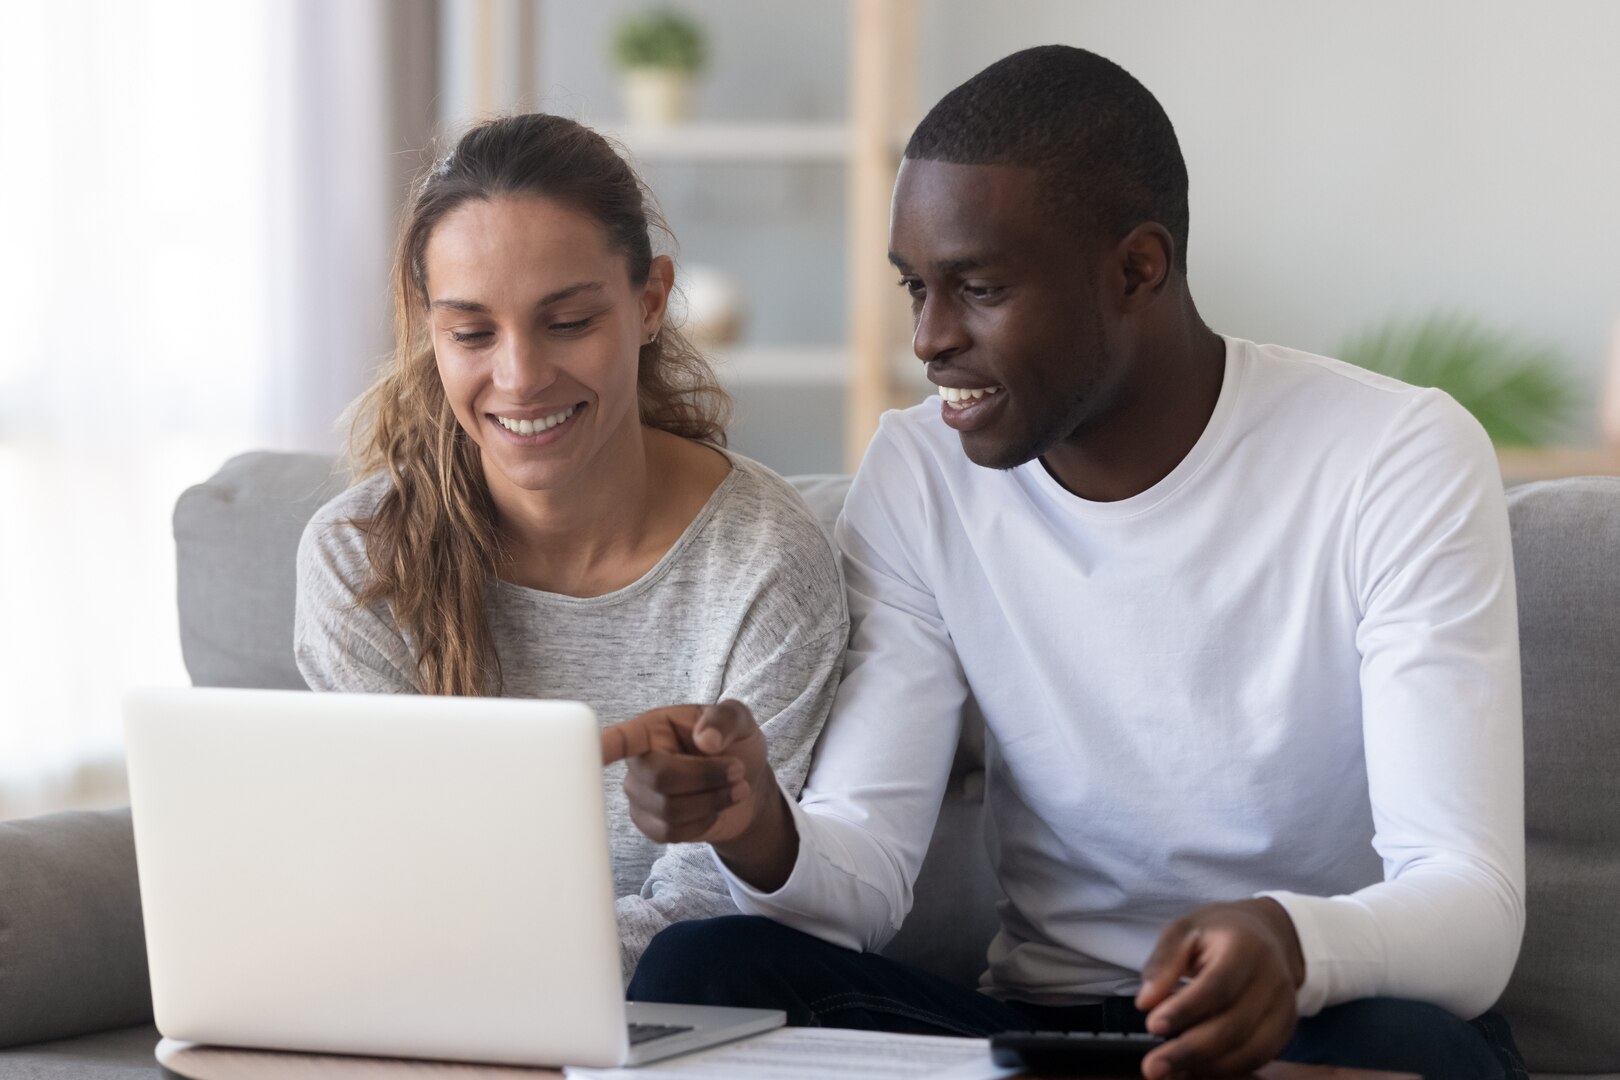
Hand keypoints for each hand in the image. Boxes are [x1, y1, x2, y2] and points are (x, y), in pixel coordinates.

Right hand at [600, 700, 797, 889]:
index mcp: (652, 729)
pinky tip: (715, 808)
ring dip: (712, 801)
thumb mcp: (740, 721)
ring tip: (736, 789)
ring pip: (669, 809)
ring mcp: (640, 794)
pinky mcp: (648, 823)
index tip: (593, 749)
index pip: (622, 738)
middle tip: (738, 771)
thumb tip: (705, 740)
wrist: (745, 787)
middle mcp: (639, 761)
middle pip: (660, 777)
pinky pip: (671, 832)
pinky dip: (704, 822)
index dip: (605, 746)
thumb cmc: (735, 747)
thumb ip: (725, 719)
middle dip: (706, 778)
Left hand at [1133, 898, 1303, 1078]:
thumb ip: (1164, 963)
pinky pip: (1259, 1058)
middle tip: (1153, 1067)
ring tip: (1170, 1072)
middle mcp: (1272, 980)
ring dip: (1207, 1067)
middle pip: (1234, 1026)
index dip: (1186, 1010)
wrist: (1268, 933)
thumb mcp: (1184, 930)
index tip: (1153, 1025)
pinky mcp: (1286, 1029)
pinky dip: (1226, 1070)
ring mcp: (1284, 1007)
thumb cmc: (1219, 931)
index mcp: (1246, 947)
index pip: (1217, 986)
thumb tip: (1146, 1002)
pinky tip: (1195, 1071)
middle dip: (1190, 1051)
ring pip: (1250, 1050)